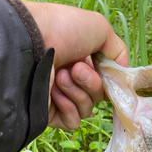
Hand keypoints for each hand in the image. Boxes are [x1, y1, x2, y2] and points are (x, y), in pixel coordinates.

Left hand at [22, 1, 128, 129]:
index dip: (109, 81)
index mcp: (82, 62)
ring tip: (61, 76)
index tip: (108, 73)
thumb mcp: (99, 29)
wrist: (29, 42)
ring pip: (87, 110)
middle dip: (92, 84)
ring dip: (79, 93)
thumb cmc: (61, 30)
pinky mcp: (49, 115)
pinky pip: (73, 122)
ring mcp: (60, 98)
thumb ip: (119, 51)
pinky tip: (55, 92)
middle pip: (98, 98)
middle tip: (76, 69)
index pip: (106, 83)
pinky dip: (69, 108)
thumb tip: (122, 75)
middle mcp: (71, 80)